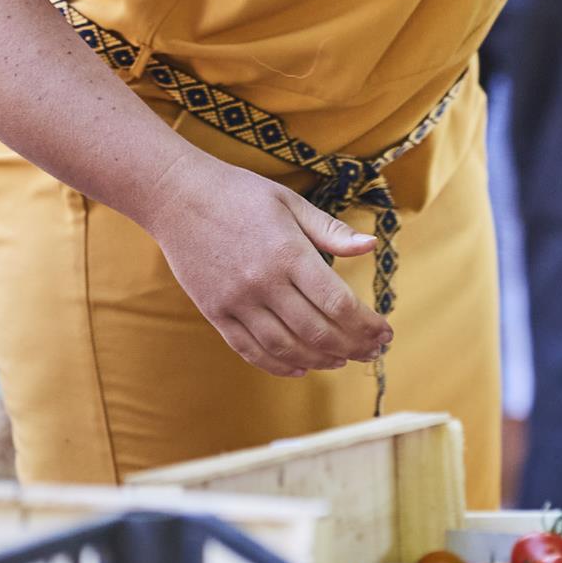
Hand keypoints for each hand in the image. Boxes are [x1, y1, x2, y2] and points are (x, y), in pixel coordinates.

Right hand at [140, 155, 391, 378]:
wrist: (176, 195)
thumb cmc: (240, 194)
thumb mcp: (291, 202)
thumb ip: (331, 231)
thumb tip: (371, 245)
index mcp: (289, 254)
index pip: (338, 304)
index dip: (367, 325)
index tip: (385, 332)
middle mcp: (263, 283)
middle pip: (317, 331)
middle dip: (352, 347)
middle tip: (372, 351)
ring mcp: (236, 301)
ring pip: (285, 346)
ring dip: (320, 359)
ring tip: (342, 360)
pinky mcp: (214, 312)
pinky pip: (248, 349)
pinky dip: (277, 364)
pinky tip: (301, 367)